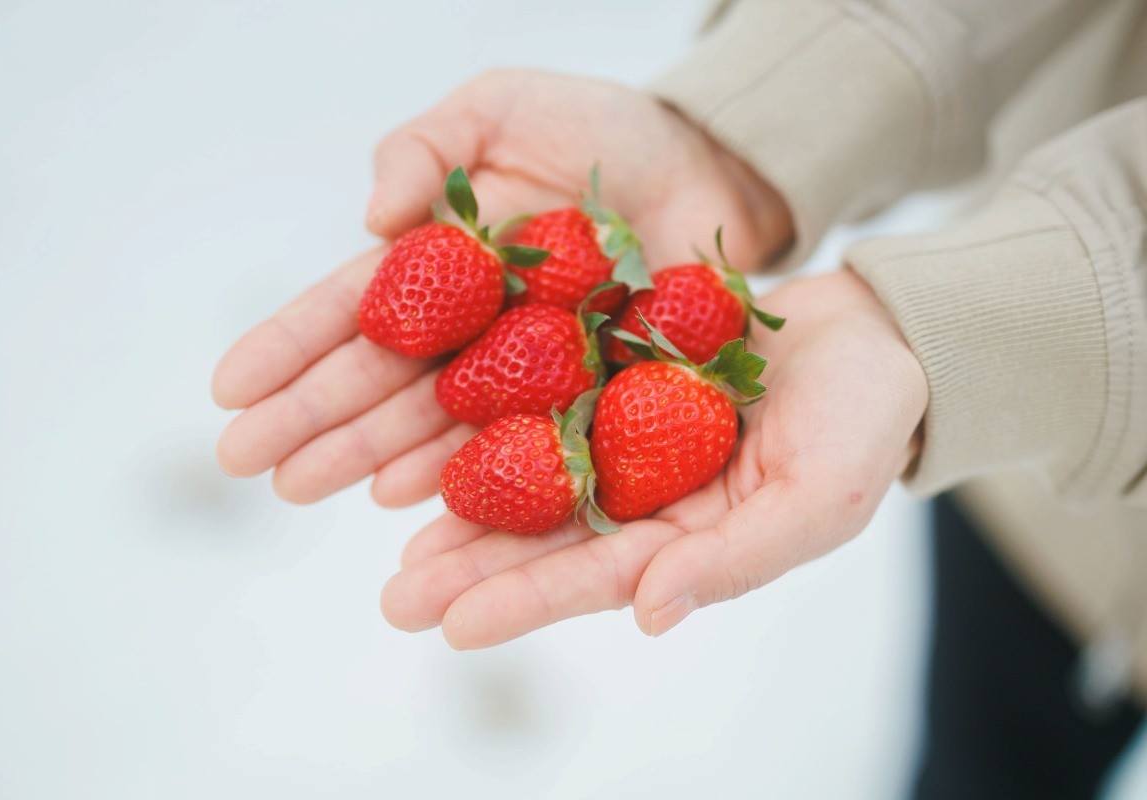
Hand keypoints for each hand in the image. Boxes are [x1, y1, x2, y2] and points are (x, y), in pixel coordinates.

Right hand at [211, 69, 791, 504]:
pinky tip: (404, 495)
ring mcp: (526, 366)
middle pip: (380, 376)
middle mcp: (472, 325)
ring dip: (364, 456)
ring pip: (433, 420)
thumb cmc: (601, 127)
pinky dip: (461, 468)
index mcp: (443, 259)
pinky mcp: (588, 394)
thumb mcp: (498, 108)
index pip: (353, 307)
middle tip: (243, 462)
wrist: (708, 164)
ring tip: (299, 487)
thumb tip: (372, 219)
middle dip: (309, 417)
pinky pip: (520, 440)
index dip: (291, 344)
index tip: (227, 387)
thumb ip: (425, 149)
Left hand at [380, 269, 927, 646]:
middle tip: (395, 598)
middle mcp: (647, 493)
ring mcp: (628, 429)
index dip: (523, 602)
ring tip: (390, 526)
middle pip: (546, 536)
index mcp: (689, 537)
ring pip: (534, 469)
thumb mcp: (817, 498)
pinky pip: (547, 387)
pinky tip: (438, 422)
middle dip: (471, 569)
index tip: (450, 627)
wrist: (875, 331)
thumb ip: (737, 560)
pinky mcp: (618, 367)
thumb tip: (652, 616)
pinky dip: (496, 408)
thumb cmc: (865, 423)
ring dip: (466, 499)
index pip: (596, 578)